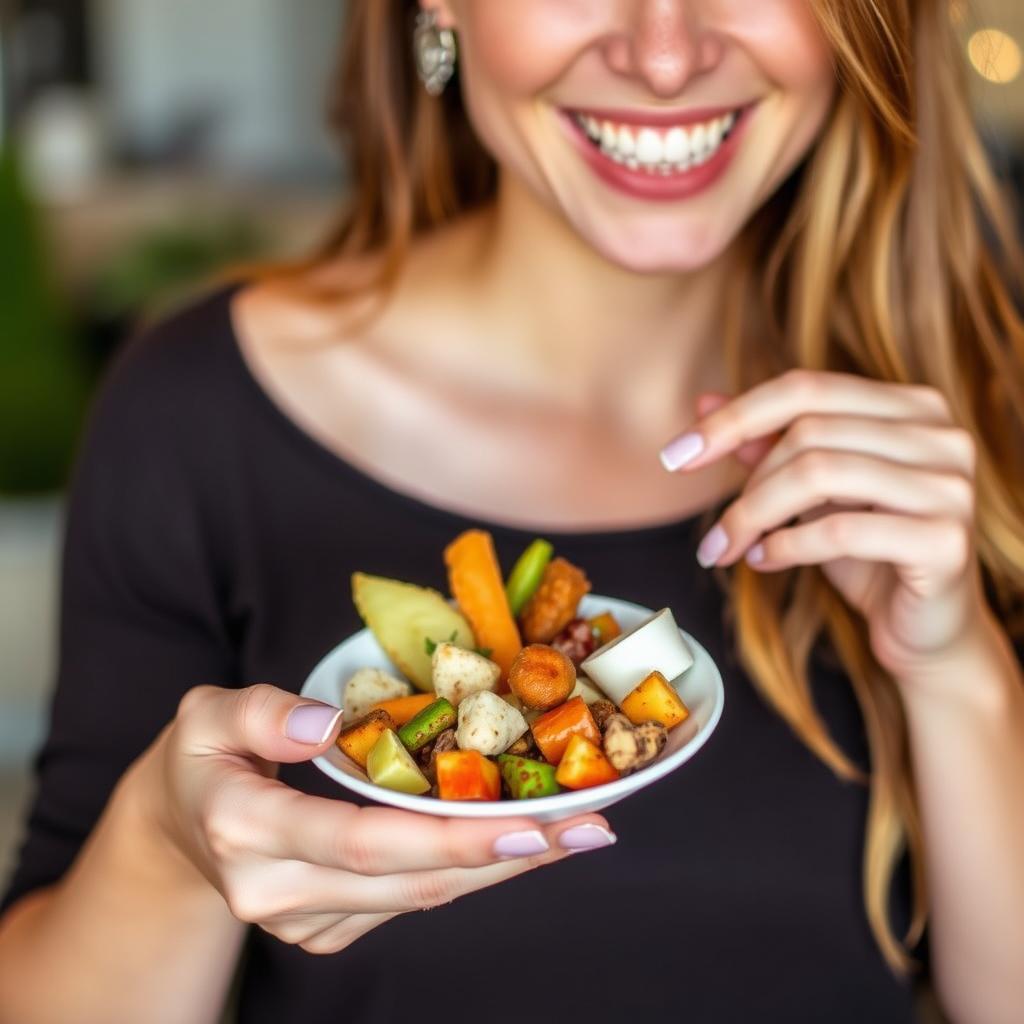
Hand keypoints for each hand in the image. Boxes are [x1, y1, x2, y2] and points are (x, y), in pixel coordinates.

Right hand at [146, 684, 613, 953]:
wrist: (182, 830)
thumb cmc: (205, 758)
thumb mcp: (209, 714)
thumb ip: (260, 713)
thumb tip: (327, 724)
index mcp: (245, 831)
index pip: (361, 841)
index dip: (451, 837)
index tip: (532, 822)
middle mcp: (275, 893)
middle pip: (410, 880)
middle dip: (507, 854)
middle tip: (590, 827)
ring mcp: (304, 921)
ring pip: (421, 899)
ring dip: (504, 866)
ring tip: (578, 832)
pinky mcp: (328, 930)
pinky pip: (413, 903)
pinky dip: (472, 872)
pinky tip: (524, 841)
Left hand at [660, 369, 993, 680]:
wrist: (926, 631)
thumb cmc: (867, 554)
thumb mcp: (810, 494)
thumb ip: (766, 444)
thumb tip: (701, 402)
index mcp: (912, 407)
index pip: (806, 388)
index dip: (733, 417)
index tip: (676, 456)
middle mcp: (941, 434)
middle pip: (807, 432)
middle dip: (744, 485)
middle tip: (714, 533)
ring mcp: (950, 485)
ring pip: (818, 474)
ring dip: (754, 516)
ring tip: (729, 549)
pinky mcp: (946, 541)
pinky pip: (840, 530)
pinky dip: (787, 546)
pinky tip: (766, 562)